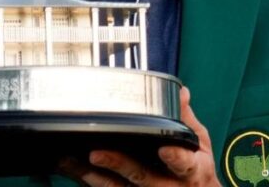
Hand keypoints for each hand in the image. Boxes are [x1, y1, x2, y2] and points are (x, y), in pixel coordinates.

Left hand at [59, 87, 219, 185]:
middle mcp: (166, 186)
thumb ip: (187, 118)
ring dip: (93, 176)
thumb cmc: (195, 171)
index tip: (164, 148)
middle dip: (118, 165)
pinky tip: (68, 168)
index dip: (175, 157)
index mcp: (189, 171)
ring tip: (71, 161)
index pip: (183, 164)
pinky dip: (83, 180)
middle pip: (141, 177)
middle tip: (97, 153)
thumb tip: (181, 92)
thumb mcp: (200, 144)